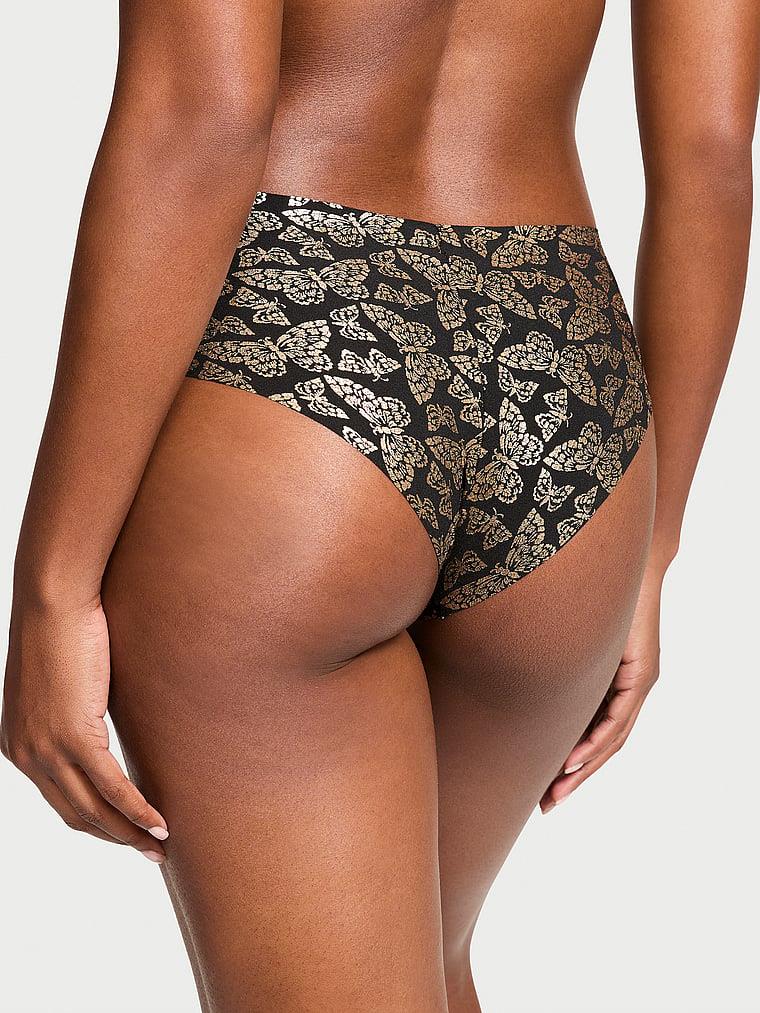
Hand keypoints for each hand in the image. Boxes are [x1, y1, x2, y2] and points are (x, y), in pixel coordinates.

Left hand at [1, 595, 167, 861]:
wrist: (51, 601)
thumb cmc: (61, 628)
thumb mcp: (63, 680)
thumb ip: (74, 709)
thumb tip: (101, 717)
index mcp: (20, 746)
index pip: (61, 800)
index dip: (96, 822)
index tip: (126, 832)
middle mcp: (27, 756)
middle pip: (77, 815)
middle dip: (115, 839)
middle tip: (150, 851)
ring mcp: (48, 749)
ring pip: (94, 810)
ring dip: (130, 834)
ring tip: (161, 845)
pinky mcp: (74, 736)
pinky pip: (112, 787)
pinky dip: (137, 811)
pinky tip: (159, 823)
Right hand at [540, 567, 663, 813]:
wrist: (625, 564)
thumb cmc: (590, 591)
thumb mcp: (562, 639)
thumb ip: (545, 659)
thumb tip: (500, 663)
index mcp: (609, 684)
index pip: (590, 734)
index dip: (568, 764)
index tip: (542, 787)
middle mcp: (629, 690)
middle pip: (603, 748)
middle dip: (574, 779)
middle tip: (546, 805)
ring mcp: (639, 685)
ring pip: (613, 740)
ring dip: (584, 769)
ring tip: (557, 791)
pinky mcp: (642, 675)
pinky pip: (619, 719)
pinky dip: (596, 743)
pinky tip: (575, 760)